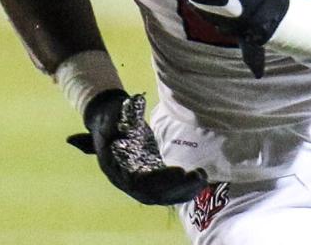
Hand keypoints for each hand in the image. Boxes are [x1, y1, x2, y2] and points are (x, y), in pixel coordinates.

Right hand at [67, 89, 206, 204]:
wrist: (109, 117)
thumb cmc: (111, 115)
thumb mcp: (112, 115)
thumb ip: (116, 120)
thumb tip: (120, 122)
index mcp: (114, 168)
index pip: (137, 182)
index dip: (158, 180)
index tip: (179, 170)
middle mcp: (125, 180)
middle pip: (151, 193)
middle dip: (176, 188)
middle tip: (197, 176)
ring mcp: (138, 181)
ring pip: (161, 195)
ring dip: (183, 191)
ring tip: (202, 178)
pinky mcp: (149, 177)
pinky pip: (166, 191)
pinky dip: (183, 190)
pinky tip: (200, 182)